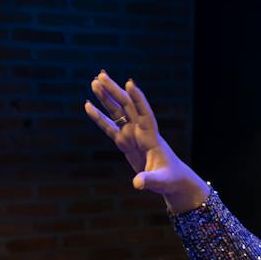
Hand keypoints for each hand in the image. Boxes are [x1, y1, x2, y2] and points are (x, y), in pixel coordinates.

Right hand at [83, 71, 203, 207]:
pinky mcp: (125, 142)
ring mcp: (132, 135)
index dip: (138, 99)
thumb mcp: (160, 181)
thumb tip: (137, 184)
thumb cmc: (170, 179)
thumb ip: (148, 181)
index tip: (130, 83)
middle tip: (101, 75)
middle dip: (115, 91)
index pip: (145, 114)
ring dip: (106, 97)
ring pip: (117, 112)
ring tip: (95, 81)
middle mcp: (141, 131)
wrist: (172, 179)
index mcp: (151, 137)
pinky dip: (98, 117)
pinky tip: (88, 105)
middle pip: (127, 107)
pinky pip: (109, 127)